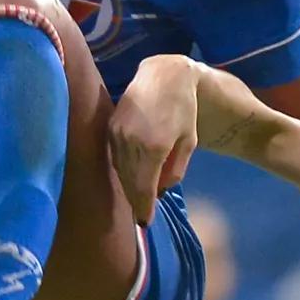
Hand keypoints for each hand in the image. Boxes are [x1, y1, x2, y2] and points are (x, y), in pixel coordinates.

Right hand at [109, 54, 200, 204]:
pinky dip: (122, 169)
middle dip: (136, 199)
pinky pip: (114, 156)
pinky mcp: (110, 125)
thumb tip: (160, 191)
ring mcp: (117, 132)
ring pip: (119, 170)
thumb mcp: (189, 142)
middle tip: (141, 214)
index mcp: (154, 147)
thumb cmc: (183, 109)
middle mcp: (131, 141)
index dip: (143, 208)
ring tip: (137, 197)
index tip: (144, 222)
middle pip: (130, 182)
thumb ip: (175, 170)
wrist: (163, 76)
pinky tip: (129, 175)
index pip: (144, 188)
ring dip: (128, 186)